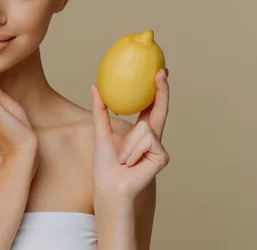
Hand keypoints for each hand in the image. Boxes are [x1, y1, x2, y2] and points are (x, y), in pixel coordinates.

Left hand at [91, 69, 170, 201]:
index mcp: (140, 130)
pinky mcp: (162, 155)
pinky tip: (131, 163)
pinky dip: (134, 150)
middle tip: (160, 72)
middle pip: (160, 108)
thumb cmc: (105, 164)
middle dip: (162, 89)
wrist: (110, 185)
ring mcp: (159, 146)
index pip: (150, 105)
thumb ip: (100, 109)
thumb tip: (94, 85)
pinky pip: (146, 139)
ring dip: (129, 144)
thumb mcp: (101, 131)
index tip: (158, 71)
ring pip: (145, 127)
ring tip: (124, 158)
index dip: (156, 89)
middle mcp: (152, 136)